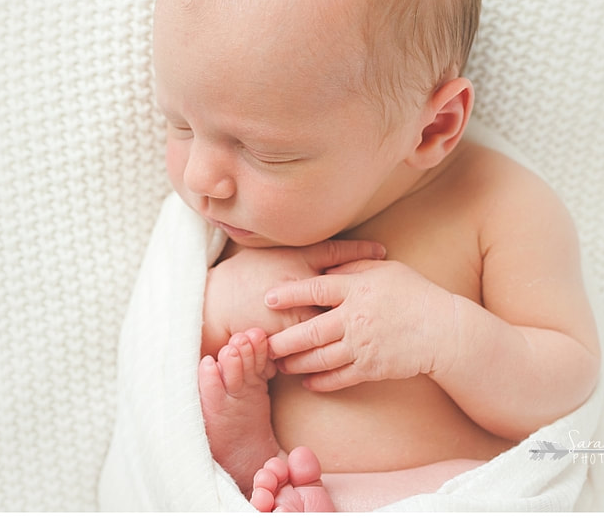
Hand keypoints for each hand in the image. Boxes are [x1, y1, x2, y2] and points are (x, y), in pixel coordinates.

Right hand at [201, 240, 385, 357]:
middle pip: (342, 292)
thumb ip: (304, 255)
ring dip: (355, 327)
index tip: (382, 251)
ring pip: (332, 323)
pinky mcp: (287, 339)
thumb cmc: (244, 275)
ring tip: (377, 329)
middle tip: (389, 295)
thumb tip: (336, 254)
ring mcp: (294, 315)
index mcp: (295, 262)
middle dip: (366, 295)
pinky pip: (316, 347)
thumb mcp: (274, 256)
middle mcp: (299, 286)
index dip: (360, 252)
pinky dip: (335, 351)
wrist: (215, 304)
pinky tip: (352, 353)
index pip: (335, 253)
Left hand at [264, 259, 455, 390]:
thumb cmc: (416, 294)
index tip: (267, 299)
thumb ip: (354, 266)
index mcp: (357, 289)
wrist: (445, 330)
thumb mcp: (386, 270)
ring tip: (279, 366)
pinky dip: (321, 382)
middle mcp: (355, 318)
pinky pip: (340, 377)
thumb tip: (327, 265)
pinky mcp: (371, 368)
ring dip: (297, 363)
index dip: (289, 294)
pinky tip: (308, 383)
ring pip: (320, 357)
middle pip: (310, 330)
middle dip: (283, 339)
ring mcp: (362, 345)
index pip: (315, 290)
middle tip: (263, 343)